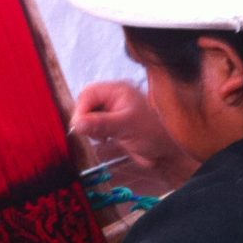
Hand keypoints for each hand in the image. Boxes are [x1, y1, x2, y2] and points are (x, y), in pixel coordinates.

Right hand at [71, 81, 188, 178]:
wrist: (164, 152)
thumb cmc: (152, 135)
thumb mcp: (126, 127)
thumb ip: (101, 124)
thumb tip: (77, 123)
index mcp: (118, 90)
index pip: (89, 94)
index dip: (81, 109)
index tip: (78, 126)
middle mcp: (113, 97)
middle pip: (86, 103)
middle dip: (84, 118)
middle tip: (88, 133)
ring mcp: (112, 111)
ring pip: (88, 115)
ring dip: (89, 127)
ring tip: (101, 137)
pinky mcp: (111, 124)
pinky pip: (94, 125)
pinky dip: (94, 133)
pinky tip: (104, 139)